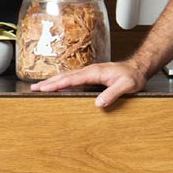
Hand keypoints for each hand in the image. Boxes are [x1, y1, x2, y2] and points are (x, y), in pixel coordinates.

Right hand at [31, 60, 146, 108]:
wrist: (138, 68)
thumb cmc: (133, 77)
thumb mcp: (127, 86)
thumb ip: (113, 93)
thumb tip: (98, 103)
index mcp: (94, 72)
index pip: (70, 79)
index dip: (56, 84)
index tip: (44, 88)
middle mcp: (89, 71)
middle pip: (64, 76)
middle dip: (48, 82)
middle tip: (34, 89)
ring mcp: (89, 72)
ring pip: (67, 76)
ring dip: (53, 81)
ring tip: (40, 87)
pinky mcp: (91, 76)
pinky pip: (72, 78)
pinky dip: (61, 81)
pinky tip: (57, 86)